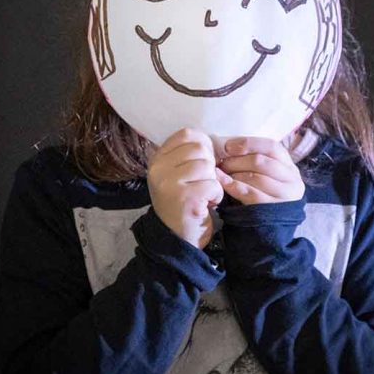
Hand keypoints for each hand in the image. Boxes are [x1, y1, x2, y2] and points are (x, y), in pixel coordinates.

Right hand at [147, 127, 223, 249]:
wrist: (176, 239)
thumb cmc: (182, 203)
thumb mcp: (176, 174)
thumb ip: (187, 154)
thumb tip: (211, 139)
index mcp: (157, 159)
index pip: (186, 134)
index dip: (203, 144)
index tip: (203, 161)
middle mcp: (158, 169)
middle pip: (199, 148)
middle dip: (209, 165)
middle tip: (203, 182)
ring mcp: (169, 184)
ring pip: (207, 166)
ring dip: (213, 182)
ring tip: (203, 194)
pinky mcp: (185, 198)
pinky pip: (213, 185)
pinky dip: (216, 196)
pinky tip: (206, 204)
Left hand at [214, 136, 304, 204]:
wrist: (271, 229)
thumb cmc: (264, 195)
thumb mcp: (267, 176)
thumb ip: (254, 160)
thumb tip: (228, 147)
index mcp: (290, 166)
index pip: (271, 147)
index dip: (249, 144)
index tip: (228, 146)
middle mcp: (292, 180)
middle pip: (261, 162)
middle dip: (237, 160)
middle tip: (221, 162)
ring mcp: (285, 196)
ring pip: (255, 177)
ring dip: (233, 172)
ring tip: (220, 172)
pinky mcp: (272, 210)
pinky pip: (249, 193)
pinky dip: (232, 185)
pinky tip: (221, 181)